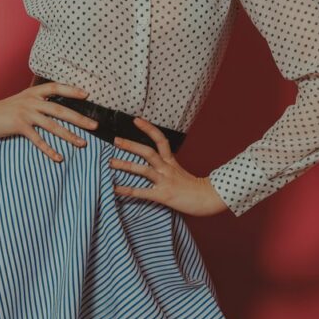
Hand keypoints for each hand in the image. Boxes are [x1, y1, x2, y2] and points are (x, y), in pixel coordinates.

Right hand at [0, 82, 99, 162]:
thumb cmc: (6, 108)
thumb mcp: (24, 99)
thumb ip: (39, 101)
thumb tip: (58, 107)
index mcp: (34, 92)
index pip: (56, 88)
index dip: (71, 90)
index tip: (87, 95)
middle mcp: (32, 101)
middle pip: (60, 109)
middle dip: (79, 118)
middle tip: (95, 126)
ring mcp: (25, 113)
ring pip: (52, 125)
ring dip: (69, 135)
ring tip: (82, 143)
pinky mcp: (19, 126)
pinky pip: (38, 139)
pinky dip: (49, 149)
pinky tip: (59, 157)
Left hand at [109, 116, 230, 217]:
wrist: (207, 198)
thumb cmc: (194, 187)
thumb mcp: (180, 171)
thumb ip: (167, 166)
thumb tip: (153, 162)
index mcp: (171, 161)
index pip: (160, 140)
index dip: (148, 128)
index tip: (136, 120)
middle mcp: (167, 168)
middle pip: (148, 152)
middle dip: (131, 145)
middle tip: (115, 140)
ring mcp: (165, 181)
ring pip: (143, 170)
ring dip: (125, 165)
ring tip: (111, 162)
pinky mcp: (163, 195)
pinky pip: (143, 192)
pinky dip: (128, 190)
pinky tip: (116, 189)